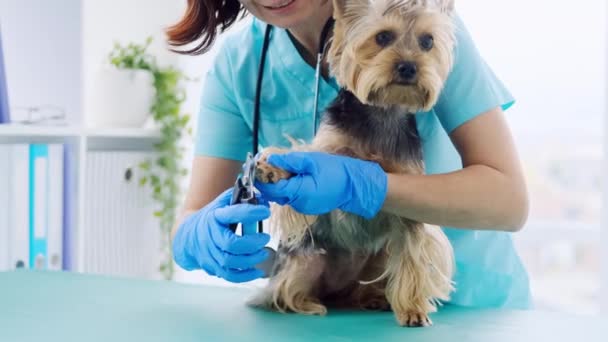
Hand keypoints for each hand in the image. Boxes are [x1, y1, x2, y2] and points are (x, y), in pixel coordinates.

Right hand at [172, 189, 270, 282]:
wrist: (188, 235)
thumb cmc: (213, 216)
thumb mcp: (223, 202)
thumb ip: (242, 198)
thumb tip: (264, 200)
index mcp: (215, 216)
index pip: (232, 214)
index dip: (250, 213)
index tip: (266, 211)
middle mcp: (210, 236)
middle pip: (230, 244)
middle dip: (252, 243)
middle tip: (265, 237)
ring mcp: (209, 253)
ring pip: (229, 262)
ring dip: (250, 260)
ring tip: (263, 253)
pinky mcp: (211, 267)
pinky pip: (229, 276)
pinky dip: (245, 276)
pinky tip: (258, 271)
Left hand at [255, 152, 386, 218]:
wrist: (354, 185)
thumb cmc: (336, 171)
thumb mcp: (312, 161)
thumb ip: (290, 161)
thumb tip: (271, 159)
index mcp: (298, 193)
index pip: (271, 189)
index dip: (261, 178)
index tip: (256, 166)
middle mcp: (298, 204)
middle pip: (275, 193)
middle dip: (269, 179)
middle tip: (268, 163)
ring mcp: (303, 207)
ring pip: (283, 195)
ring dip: (279, 183)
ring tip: (282, 167)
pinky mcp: (308, 206)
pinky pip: (292, 197)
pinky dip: (289, 187)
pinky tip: (293, 176)